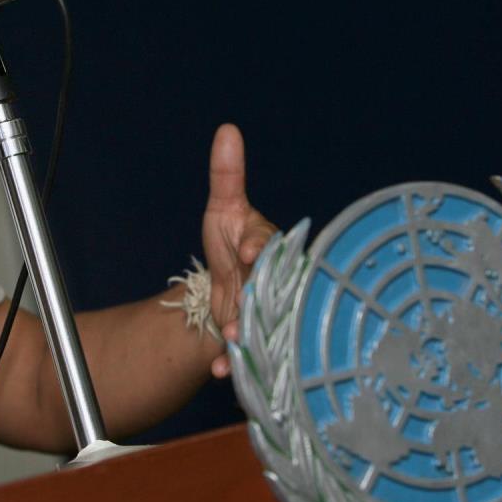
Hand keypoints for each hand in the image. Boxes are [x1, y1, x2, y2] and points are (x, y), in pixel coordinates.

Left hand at [202, 124, 275, 377]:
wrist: (220, 288)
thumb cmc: (230, 242)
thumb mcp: (224, 209)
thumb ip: (227, 176)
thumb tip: (227, 130)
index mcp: (276, 250)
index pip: (275, 247)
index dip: (262, 249)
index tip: (249, 253)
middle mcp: (281, 284)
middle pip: (275, 293)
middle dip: (257, 301)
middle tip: (239, 307)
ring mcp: (270, 315)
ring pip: (267, 327)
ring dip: (250, 336)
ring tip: (232, 339)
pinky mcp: (256, 342)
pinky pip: (251, 356)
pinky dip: (233, 365)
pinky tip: (220, 371)